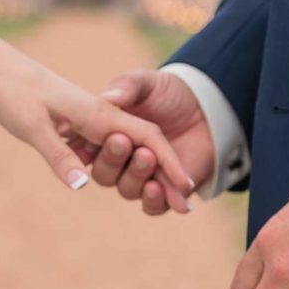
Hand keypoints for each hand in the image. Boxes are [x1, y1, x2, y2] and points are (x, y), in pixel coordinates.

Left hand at [0, 56, 195, 210]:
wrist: (3, 72)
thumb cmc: (15, 93)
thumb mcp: (31, 126)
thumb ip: (58, 153)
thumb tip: (82, 185)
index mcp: (99, 114)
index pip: (146, 139)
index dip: (168, 164)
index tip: (185, 190)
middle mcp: (104, 119)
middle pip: (146, 150)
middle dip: (166, 178)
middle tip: (181, 208)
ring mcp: (96, 125)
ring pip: (134, 153)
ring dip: (150, 176)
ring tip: (165, 198)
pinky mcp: (86, 132)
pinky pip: (116, 154)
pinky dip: (130, 169)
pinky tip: (137, 184)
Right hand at [76, 69, 217, 215]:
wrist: (205, 108)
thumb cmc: (168, 93)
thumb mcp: (146, 82)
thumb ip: (127, 86)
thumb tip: (110, 97)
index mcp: (104, 137)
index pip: (85, 152)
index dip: (84, 150)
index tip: (89, 141)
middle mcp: (119, 163)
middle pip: (104, 174)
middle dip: (113, 159)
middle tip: (124, 142)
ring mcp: (140, 179)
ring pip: (127, 189)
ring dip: (136, 174)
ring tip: (148, 156)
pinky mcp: (164, 193)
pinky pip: (152, 206)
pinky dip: (154, 200)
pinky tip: (159, 188)